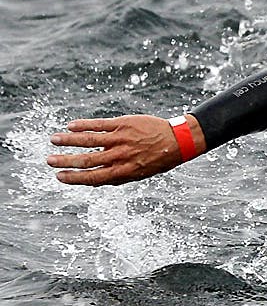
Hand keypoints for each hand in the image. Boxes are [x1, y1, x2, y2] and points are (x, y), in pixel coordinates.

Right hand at [47, 114, 204, 185]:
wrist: (178, 140)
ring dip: (68, 141)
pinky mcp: (123, 124)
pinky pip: (99, 124)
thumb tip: (94, 182)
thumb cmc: (157, 159)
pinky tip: (70, 126)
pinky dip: (83, 125)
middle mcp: (120, 156)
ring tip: (53, 140)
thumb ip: (118, 177)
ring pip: (88, 140)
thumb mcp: (140, 174)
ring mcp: (121, 139)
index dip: (74, 178)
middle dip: (65, 161)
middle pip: (87, 160)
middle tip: (48, 161)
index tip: (59, 177)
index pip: (93, 178)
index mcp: (124, 171)